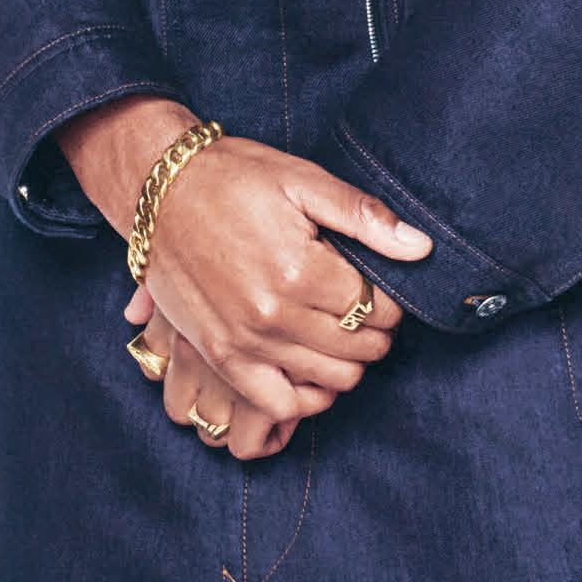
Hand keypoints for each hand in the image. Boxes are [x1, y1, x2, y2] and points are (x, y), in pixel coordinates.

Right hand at [57, 101, 425, 429]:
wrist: (160, 191)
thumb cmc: (235, 177)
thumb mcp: (304, 180)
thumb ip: (365, 217)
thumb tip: (421, 248)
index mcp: (300, 269)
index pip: (376, 309)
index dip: (392, 300)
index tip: (386, 286)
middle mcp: (272, 316)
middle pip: (356, 349)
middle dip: (375, 331)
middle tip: (369, 307)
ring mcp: (243, 343)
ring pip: (327, 381)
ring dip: (348, 362)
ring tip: (343, 331)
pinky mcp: (219, 356)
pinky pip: (276, 404)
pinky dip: (304, 397)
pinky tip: (311, 368)